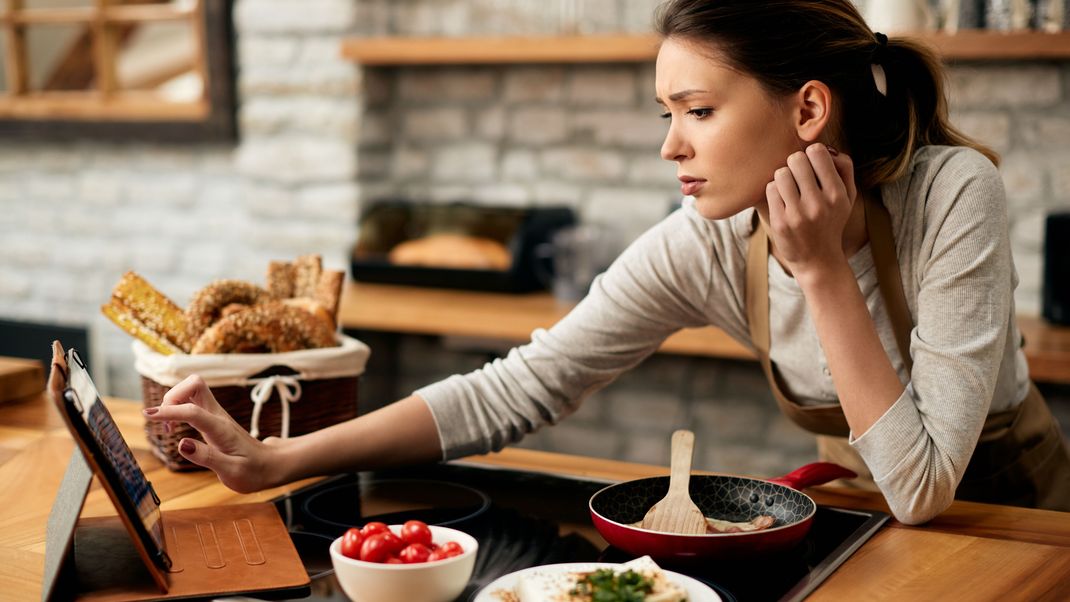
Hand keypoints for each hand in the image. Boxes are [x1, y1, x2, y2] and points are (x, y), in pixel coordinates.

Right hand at [142, 375, 285, 491]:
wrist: (270, 466)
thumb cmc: (252, 471)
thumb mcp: (232, 472)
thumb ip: (208, 457)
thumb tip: (182, 444)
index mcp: (222, 429)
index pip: (193, 411)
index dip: (169, 410)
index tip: (147, 414)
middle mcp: (219, 416)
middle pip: (195, 384)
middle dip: (172, 396)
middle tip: (165, 423)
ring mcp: (216, 415)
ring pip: (193, 389)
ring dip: (173, 401)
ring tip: (169, 428)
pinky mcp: (213, 418)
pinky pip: (192, 401)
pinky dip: (178, 407)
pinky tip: (175, 427)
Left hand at [765, 143, 857, 280]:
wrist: (819, 261)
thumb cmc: (832, 221)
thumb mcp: (848, 197)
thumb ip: (844, 168)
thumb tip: (827, 149)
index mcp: (837, 194)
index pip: (817, 151)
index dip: (811, 154)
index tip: (811, 167)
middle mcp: (818, 203)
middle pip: (796, 159)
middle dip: (795, 164)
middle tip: (798, 177)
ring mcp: (797, 214)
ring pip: (780, 173)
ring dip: (783, 178)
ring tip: (790, 190)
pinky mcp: (780, 223)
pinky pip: (770, 189)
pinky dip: (775, 192)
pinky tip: (783, 202)